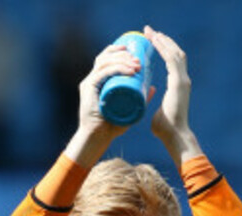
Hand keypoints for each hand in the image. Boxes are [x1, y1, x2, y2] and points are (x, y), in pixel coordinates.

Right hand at [63, 42, 141, 166]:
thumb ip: (140, 99)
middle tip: (139, 61)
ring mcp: (89, 83)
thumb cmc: (111, 127)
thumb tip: (153, 87)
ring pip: (104, 62)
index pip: (107, 58)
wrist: (97, 139)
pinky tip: (128, 71)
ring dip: (122, 60)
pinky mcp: (88, 89)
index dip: (120, 51)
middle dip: (123, 55)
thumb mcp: (129, 110)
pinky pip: (102, 73)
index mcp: (99, 80)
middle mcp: (92, 79)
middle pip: (106, 57)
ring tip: (136, 65)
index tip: (135, 53)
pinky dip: (116, 70)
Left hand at [144, 25, 200, 164]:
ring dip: (163, 41)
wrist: (174, 136)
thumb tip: (143, 100)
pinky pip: (171, 59)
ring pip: (174, 52)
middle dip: (163, 40)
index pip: (173, 61)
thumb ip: (152, 104)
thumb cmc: (165, 130)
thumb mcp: (156, 113)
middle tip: (150, 31)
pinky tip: (155, 40)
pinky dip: (163, 48)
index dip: (164, 49)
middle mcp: (183, 80)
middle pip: (175, 52)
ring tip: (151, 32)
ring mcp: (182, 80)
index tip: (153, 40)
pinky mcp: (179, 82)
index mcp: (179, 85)